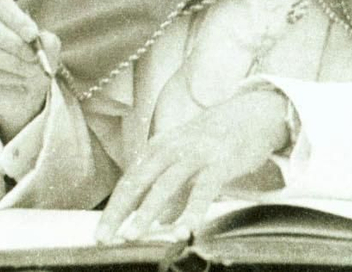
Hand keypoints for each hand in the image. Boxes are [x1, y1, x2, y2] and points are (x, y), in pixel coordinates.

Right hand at [0, 0, 60, 141]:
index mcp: (2, 14)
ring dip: (12, 63)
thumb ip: (48, 42)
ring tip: (31, 71)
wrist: (26, 89)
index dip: (17, 21)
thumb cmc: (35, 60)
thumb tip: (41, 41)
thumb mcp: (48, 50)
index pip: (2, 8)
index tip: (33, 35)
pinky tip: (21, 80)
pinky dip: (8, 78)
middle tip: (32, 56)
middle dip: (12, 43)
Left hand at [95, 86, 291, 242]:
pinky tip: (184, 229)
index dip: (113, 209)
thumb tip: (159, 220)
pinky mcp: (219, 162)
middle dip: (118, 212)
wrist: (252, 113)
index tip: (100, 234)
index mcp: (158, 148)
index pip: (129, 182)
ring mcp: (194, 154)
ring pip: (164, 185)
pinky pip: (203, 190)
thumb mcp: (186, 160)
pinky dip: (192, 211)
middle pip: (137, 182)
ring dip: (146, 212)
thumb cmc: (215, 140)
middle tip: (102, 239)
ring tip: (132, 236)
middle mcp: (171, 149)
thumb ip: (172, 190)